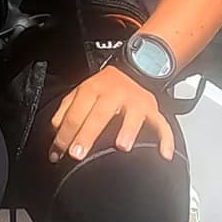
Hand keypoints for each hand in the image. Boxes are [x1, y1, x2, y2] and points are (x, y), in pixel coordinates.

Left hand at [49, 65, 173, 162]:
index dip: (64, 135)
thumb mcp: (80, 92)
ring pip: (132, 116)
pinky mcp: (152, 109)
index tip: (57, 154)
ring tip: (121, 147)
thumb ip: (65, 111)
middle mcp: (114, 94)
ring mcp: (135, 101)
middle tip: (77, 154)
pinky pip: (161, 124)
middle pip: (98, 116)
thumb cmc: (103, 87)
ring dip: (127, 130)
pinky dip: (165, 139)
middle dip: (86, 135)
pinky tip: (163, 153)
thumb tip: (55, 132)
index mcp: (92, 90)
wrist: (134, 67)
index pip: (74, 114)